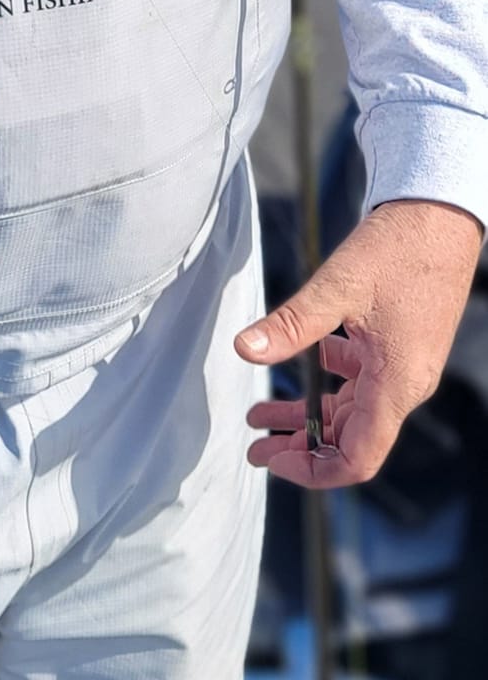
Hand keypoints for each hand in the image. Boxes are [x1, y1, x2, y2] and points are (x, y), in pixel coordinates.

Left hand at [236, 197, 481, 487]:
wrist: (440, 216)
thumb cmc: (397, 250)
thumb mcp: (336, 287)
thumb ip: (291, 324)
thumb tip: (245, 350)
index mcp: (395, 384)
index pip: (358, 458)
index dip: (313, 469)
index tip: (271, 461)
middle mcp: (404, 385)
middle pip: (349, 440)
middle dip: (300, 447)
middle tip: (254, 444)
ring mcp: (404, 366)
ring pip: (352, 410)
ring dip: (308, 416)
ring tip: (261, 414)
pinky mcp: (399, 346)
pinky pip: (361, 382)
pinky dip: (326, 383)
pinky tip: (299, 366)